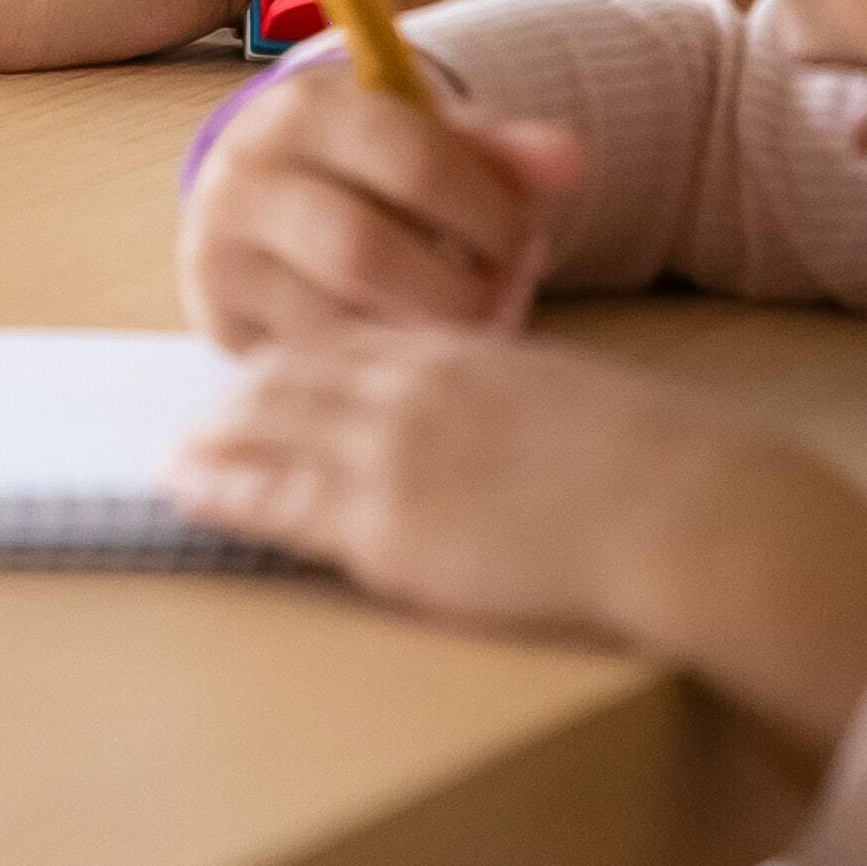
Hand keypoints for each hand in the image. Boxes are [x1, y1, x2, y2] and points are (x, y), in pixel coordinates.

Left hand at [166, 327, 866, 765]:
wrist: (689, 512)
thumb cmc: (668, 472)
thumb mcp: (584, 410)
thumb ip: (530, 409)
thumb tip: (528, 435)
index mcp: (473, 354)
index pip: (363, 343)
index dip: (309, 360)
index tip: (274, 371)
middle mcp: (420, 389)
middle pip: (303, 376)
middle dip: (246, 394)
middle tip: (203, 410)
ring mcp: (396, 452)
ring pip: (275, 427)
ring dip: (218, 435)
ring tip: (177, 448)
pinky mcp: (387, 523)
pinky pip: (280, 496)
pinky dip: (224, 486)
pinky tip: (187, 484)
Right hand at [177, 56, 583, 349]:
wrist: (263, 195)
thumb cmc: (365, 164)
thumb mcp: (424, 135)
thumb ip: (497, 151)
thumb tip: (570, 162)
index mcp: (304, 107)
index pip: (413, 160)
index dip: (487, 211)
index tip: (525, 239)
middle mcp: (245, 175)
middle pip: (364, 251)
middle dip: (454, 287)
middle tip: (501, 298)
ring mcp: (221, 252)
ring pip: (334, 319)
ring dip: (420, 335)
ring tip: (468, 325)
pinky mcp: (218, 320)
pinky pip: (314, 362)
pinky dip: (378, 362)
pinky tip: (417, 350)